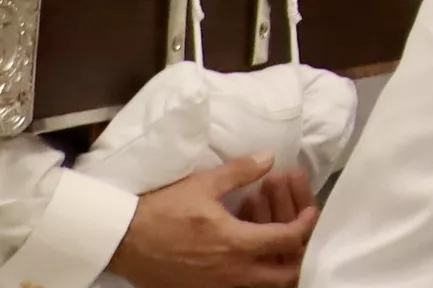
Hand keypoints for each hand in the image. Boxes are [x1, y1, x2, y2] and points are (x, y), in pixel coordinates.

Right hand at [109, 154, 316, 287]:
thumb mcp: (203, 184)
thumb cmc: (164, 210)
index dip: (305, 225)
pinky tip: (240, 242)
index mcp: (236, 245)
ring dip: (271, 259)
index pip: (287, 240)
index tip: (310, 212)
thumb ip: (241, 171)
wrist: (123, 240)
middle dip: (296, 254)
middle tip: (295, 231)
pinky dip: (248, 267)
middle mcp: (231, 273)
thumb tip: (270, 158)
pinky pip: (237, 284)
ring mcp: (216, 287)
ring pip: (260, 283)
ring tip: (265, 229)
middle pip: (282, 276)